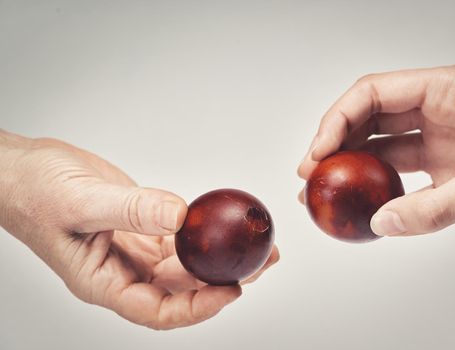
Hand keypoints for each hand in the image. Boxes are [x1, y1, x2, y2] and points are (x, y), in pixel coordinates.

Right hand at [0, 131, 278, 328]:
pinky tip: (222, 227)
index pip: (156, 309)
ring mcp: (133, 249)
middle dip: (221, 280)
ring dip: (218, 258)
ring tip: (255, 248)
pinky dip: (202, 234)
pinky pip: (178, 237)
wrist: (24, 168)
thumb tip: (180, 216)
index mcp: (102, 281)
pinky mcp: (141, 226)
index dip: (196, 306)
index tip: (230, 290)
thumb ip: (131, 210)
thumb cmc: (32, 192)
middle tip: (259, 264)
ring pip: (183, 264)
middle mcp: (122, 271)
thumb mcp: (80, 201)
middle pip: (179, 289)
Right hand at [298, 64, 454, 235]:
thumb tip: (381, 222)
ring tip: (321, 189)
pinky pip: (395, 174)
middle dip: (334, 142)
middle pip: (368, 117)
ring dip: (348, 166)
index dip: (338, 119)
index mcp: (448, 90)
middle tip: (310, 173)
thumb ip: (437, 207)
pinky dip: (374, 188)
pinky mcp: (441, 169)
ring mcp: (437, 140)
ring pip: (377, 146)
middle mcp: (437, 110)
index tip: (318, 151)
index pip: (375, 92)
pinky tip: (357, 203)